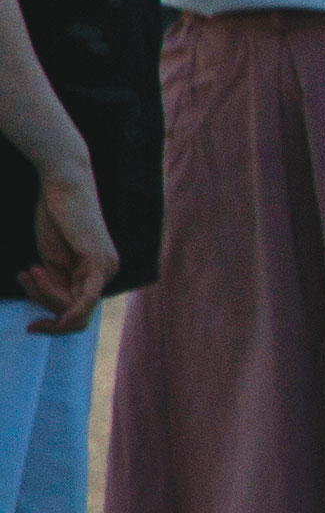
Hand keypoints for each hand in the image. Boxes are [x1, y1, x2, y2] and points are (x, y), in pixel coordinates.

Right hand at [17, 159, 109, 331]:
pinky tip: (57, 315)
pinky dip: (70, 309)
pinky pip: (87, 298)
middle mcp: (109, 273)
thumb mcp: (52, 260)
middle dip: (44, 302)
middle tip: (27, 274)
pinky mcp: (98, 261)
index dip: (54, 325)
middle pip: (75, 312)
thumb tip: (58, 314)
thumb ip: (56, 286)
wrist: (60, 185)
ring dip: (44, 294)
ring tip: (30, 268)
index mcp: (97, 273)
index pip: (77, 312)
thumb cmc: (54, 217)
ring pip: (75, 306)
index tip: (31, 327)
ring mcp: (107, 268)